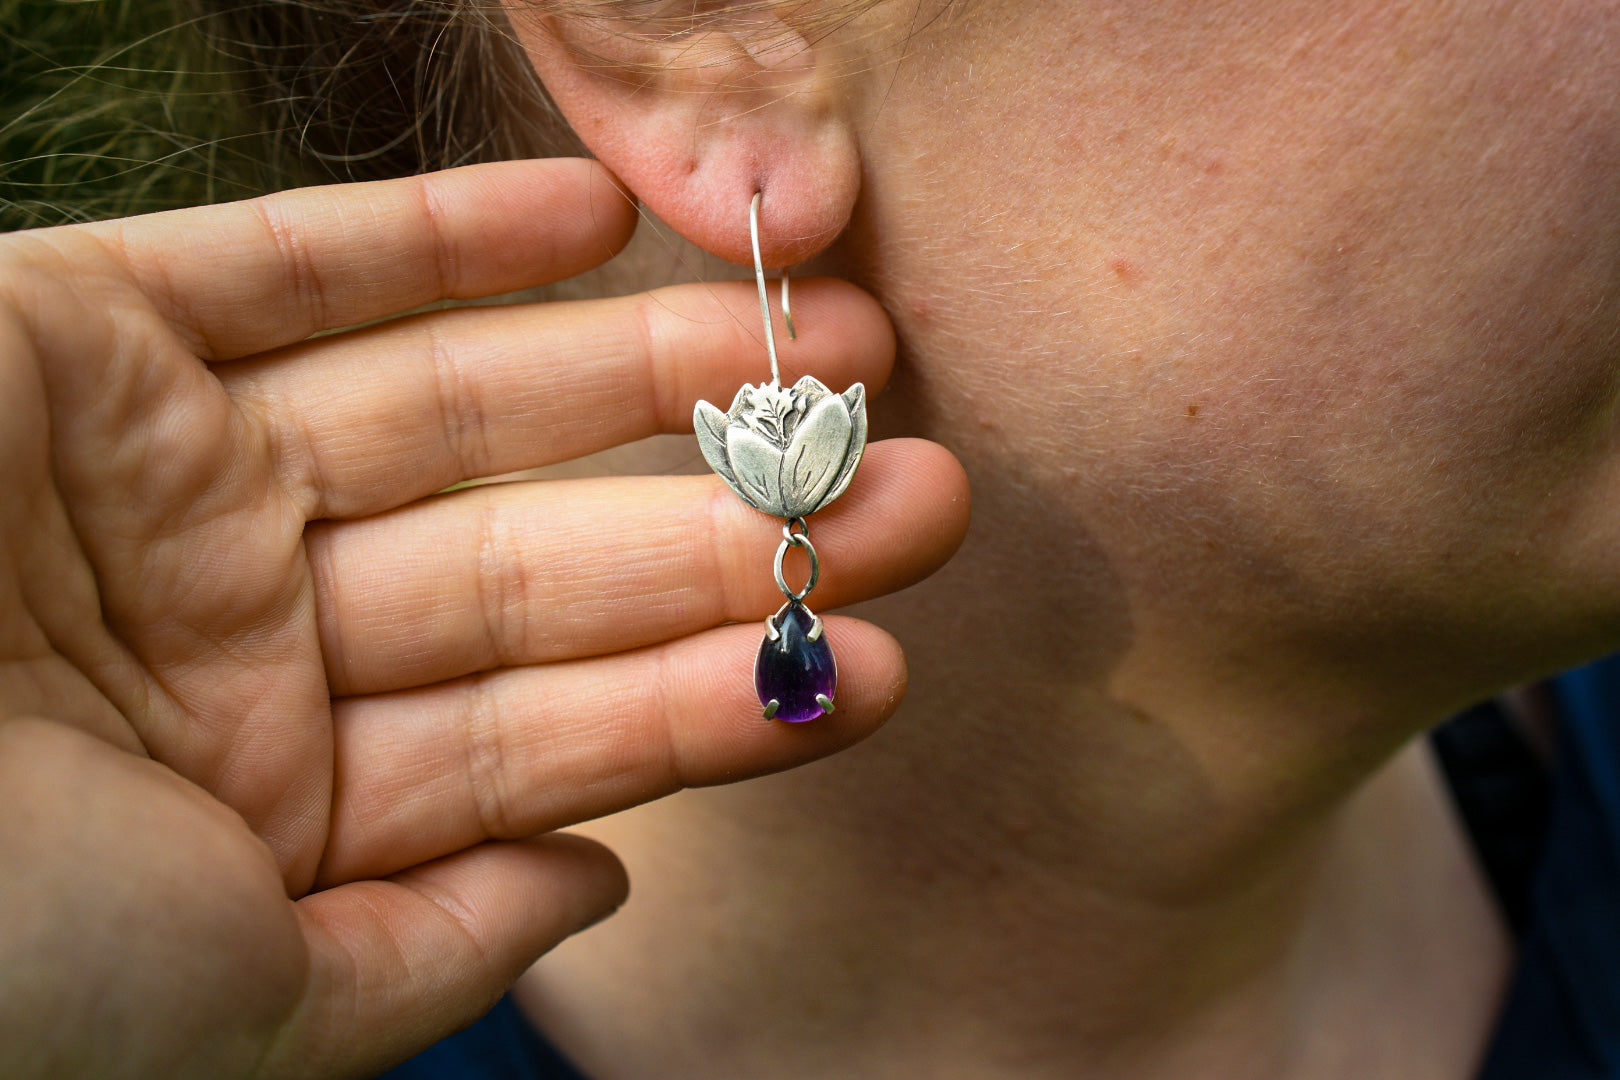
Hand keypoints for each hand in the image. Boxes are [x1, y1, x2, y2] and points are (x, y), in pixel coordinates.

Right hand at [0, 159, 968, 1077]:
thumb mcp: (212, 1004)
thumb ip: (415, 957)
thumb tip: (601, 896)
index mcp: (281, 790)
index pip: (554, 734)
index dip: (727, 691)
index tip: (885, 655)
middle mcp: (245, 623)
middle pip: (544, 562)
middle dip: (734, 522)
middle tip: (915, 484)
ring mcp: (170, 468)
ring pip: (459, 405)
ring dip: (644, 368)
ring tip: (825, 346)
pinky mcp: (80, 328)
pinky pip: (299, 259)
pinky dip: (446, 233)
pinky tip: (607, 221)